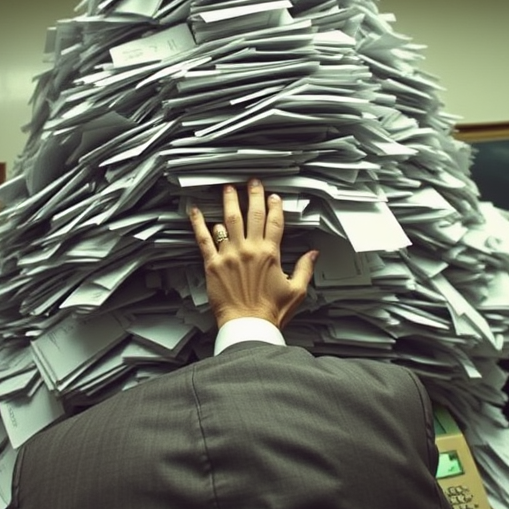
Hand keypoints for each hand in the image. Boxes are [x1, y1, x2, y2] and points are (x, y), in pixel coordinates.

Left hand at [190, 179, 316, 328]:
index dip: (274, 206)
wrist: (248, 326)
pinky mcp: (213, 264)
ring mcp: (230, 255)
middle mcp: (249, 250)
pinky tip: (195, 212)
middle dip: (253, 196)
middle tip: (253, 183)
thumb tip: (313, 254)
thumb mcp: (296, 291)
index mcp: (270, 255)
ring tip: (228, 189)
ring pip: (229, 221)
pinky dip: (198, 224)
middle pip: (253, 215)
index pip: (274, 222)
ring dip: (229, 202)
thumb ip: (305, 269)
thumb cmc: (270, 312)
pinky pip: (204, 239)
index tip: (274, 197)